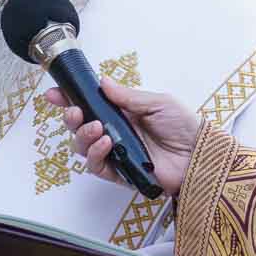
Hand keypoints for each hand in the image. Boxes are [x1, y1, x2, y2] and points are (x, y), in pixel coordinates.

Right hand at [46, 79, 200, 195]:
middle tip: (74, 112)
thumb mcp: (158, 102)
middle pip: (79, 127)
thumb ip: (128, 96)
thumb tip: (103, 82)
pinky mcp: (120, 173)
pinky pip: (96, 166)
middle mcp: (115, 133)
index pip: (89, 105)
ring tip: (97, 128)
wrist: (200, 154)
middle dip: (71, 118)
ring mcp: (115, 154)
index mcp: (122, 113)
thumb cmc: (184, 126)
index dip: (69, 99)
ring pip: (82, 147)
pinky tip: (106, 143)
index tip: (55, 93)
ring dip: (82, 136)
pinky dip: (96, 154)